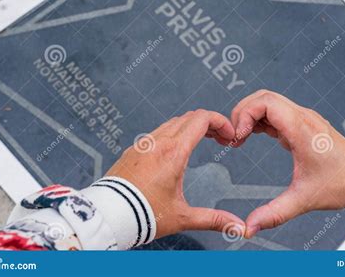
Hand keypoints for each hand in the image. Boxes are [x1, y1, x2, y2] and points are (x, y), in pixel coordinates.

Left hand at [106, 109, 244, 238]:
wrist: (108, 216)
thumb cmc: (141, 215)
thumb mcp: (182, 217)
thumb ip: (213, 219)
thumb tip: (237, 226)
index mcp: (173, 153)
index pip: (202, 119)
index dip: (220, 122)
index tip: (228, 134)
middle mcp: (157, 142)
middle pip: (189, 117)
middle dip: (209, 124)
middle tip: (219, 138)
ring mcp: (143, 144)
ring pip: (172, 123)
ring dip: (190, 127)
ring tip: (201, 140)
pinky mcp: (132, 151)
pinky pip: (156, 133)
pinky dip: (172, 134)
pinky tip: (175, 150)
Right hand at [231, 90, 344, 237]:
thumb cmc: (344, 182)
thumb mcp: (304, 199)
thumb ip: (274, 213)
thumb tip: (250, 226)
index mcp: (301, 129)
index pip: (265, 102)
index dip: (244, 115)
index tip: (237, 137)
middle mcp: (302, 118)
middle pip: (262, 97)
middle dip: (242, 113)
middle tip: (234, 136)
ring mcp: (303, 119)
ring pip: (268, 102)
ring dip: (250, 115)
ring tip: (240, 138)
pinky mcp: (302, 124)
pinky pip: (275, 112)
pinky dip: (259, 120)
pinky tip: (254, 136)